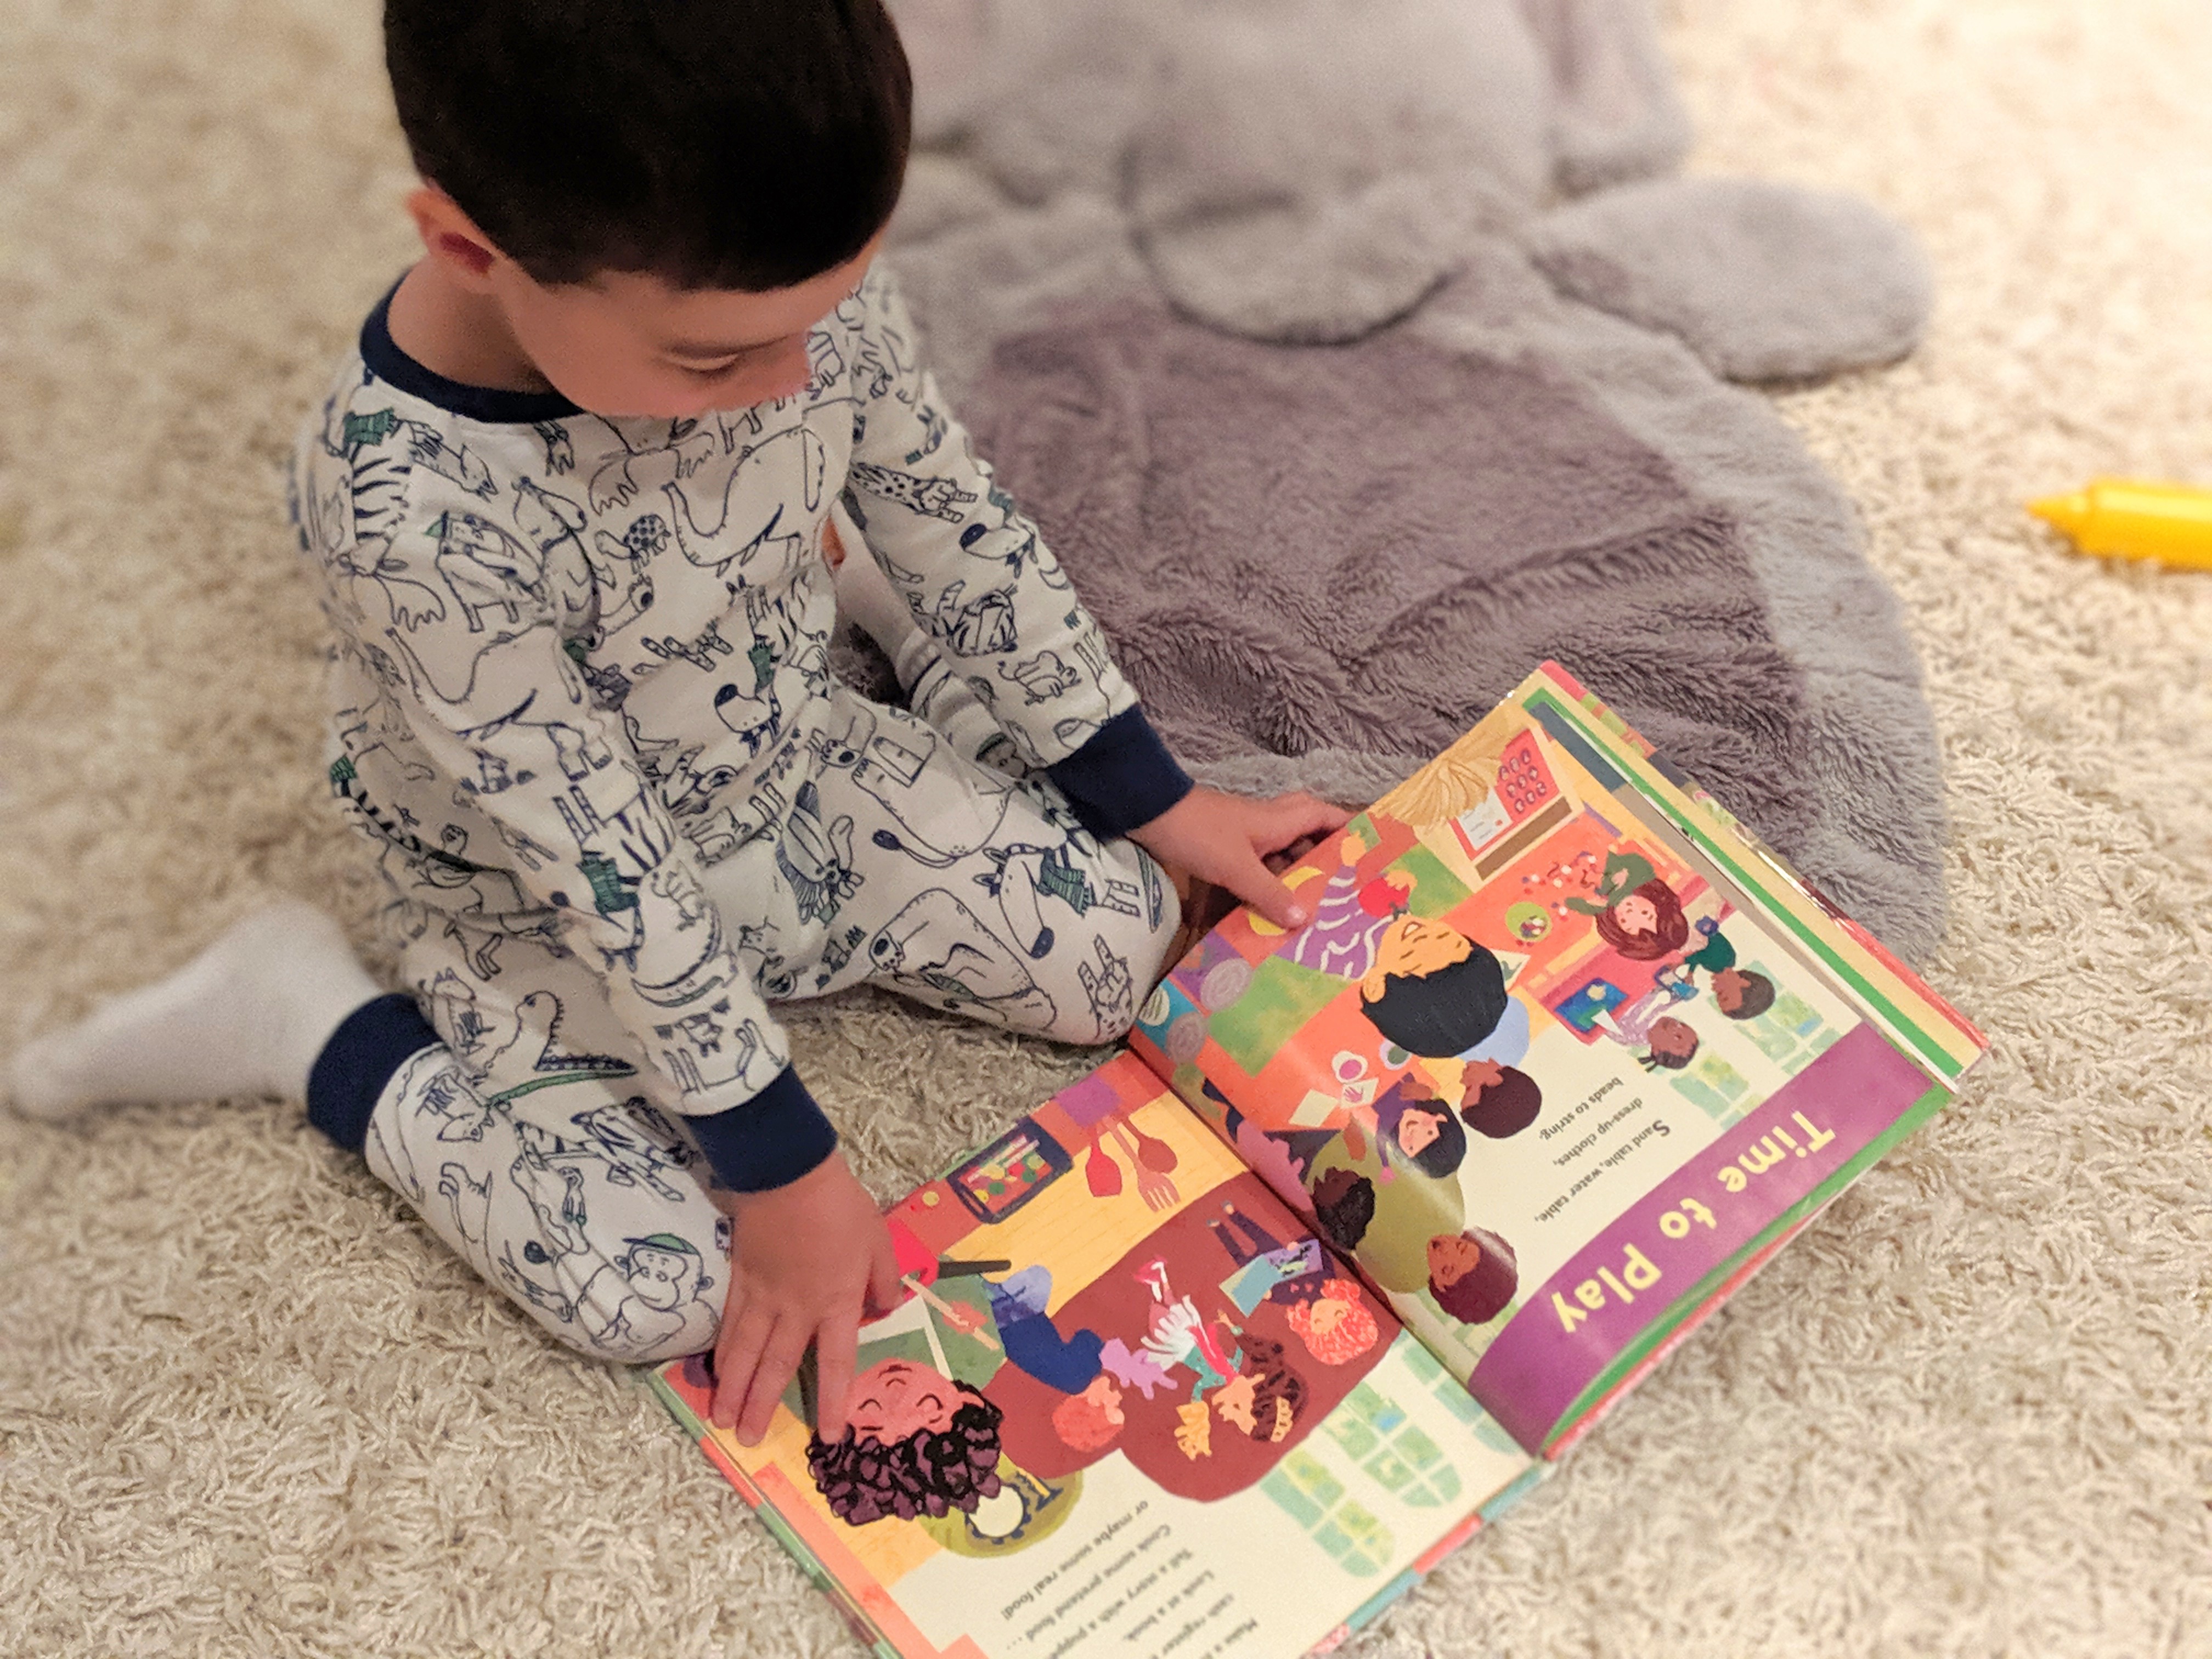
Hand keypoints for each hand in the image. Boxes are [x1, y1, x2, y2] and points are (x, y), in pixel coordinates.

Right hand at [711, 1151, 902, 1446]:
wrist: (789, 1173)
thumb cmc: (840, 1206)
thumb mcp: (878, 1239)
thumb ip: (884, 1278)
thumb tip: (887, 1308)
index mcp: (836, 1302)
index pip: (836, 1363)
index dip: (833, 1402)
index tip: (829, 1436)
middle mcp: (797, 1309)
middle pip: (776, 1366)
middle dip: (762, 1406)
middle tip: (747, 1440)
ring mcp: (763, 1296)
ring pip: (744, 1351)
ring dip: (733, 1388)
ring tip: (721, 1418)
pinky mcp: (739, 1278)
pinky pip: (729, 1321)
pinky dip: (721, 1349)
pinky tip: (714, 1368)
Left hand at [1129, 787, 1350, 930]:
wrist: (1150, 816)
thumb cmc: (1200, 834)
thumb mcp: (1237, 868)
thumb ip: (1270, 894)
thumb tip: (1304, 920)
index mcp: (1284, 819)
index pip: (1332, 818)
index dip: (1354, 834)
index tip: (1374, 859)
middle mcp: (1273, 824)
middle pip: (1312, 841)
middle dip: (1328, 866)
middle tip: (1346, 897)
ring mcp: (1252, 837)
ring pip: (1287, 857)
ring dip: (1298, 880)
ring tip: (1316, 913)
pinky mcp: (1232, 850)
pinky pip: (1263, 868)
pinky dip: (1271, 886)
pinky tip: (1274, 913)